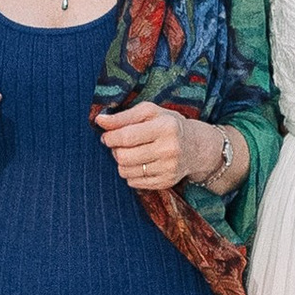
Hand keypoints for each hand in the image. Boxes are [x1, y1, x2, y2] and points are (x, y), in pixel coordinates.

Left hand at [96, 103, 237, 195]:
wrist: (195, 147)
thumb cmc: (168, 124)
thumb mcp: (150, 112)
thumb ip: (123, 116)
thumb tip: (99, 121)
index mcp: (166, 127)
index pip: (127, 136)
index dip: (110, 137)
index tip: (106, 136)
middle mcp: (170, 149)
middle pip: (124, 157)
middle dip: (115, 150)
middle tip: (119, 145)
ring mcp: (169, 168)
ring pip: (126, 171)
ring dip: (121, 162)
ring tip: (130, 153)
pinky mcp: (166, 182)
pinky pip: (133, 182)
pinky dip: (131, 173)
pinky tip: (140, 164)